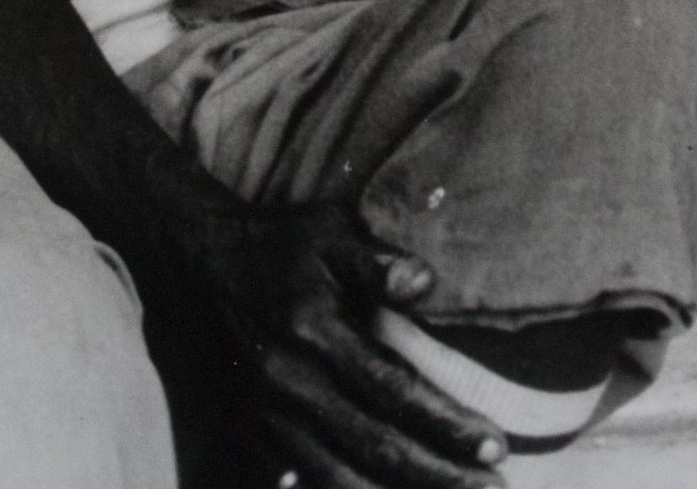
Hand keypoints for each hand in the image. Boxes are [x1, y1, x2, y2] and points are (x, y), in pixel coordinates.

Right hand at [185, 202, 508, 488]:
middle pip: (376, 446)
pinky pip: (309, 484)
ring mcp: (268, 418)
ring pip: (343, 479)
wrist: (200, 266)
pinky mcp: (255, 437)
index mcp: (313, 333)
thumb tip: (426, 283)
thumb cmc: (279, 246)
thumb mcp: (326, 233)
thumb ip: (376, 260)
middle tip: (496, 487)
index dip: (446, 421)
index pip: (392, 389)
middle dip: (441, 474)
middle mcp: (289, 384)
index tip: (496, 442)